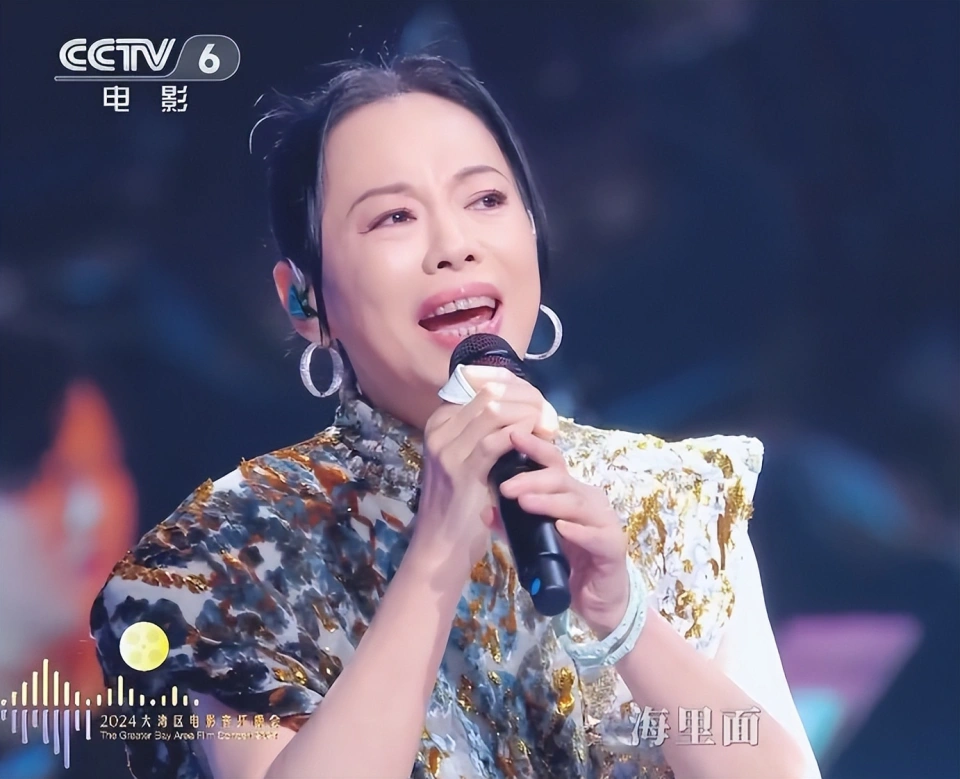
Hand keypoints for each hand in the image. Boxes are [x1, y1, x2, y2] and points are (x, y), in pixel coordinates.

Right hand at [409, 366, 559, 584]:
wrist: (441, 546)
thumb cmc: (461, 504)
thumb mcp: (469, 460)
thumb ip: (486, 434)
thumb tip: (525, 411)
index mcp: (440, 423)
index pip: (483, 387)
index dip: (517, 389)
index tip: (538, 404)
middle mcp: (439, 430)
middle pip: (491, 393)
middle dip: (526, 399)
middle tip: (547, 414)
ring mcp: (447, 449)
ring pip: (494, 410)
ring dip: (528, 414)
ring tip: (546, 427)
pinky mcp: (461, 471)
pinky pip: (497, 439)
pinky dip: (522, 436)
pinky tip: (539, 443)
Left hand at [498, 430, 629, 636]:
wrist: (598, 600)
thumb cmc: (568, 563)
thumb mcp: (533, 542)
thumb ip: (511, 526)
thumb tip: (484, 510)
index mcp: (569, 493)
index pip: (551, 464)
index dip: (533, 448)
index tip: (511, 437)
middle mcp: (588, 500)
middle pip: (562, 480)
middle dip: (533, 480)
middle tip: (506, 487)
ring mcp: (604, 521)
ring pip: (577, 504)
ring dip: (550, 502)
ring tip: (526, 502)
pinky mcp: (613, 546)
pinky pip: (596, 535)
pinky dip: (578, 531)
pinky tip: (562, 528)